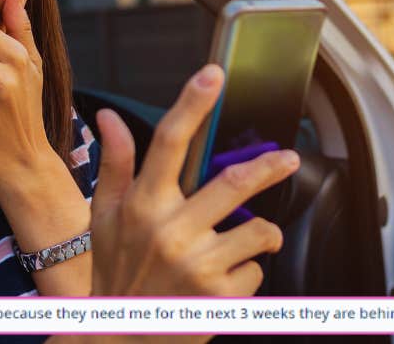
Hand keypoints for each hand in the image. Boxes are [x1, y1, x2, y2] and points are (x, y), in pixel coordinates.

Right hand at [89, 65, 300, 298]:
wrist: (120, 339)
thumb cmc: (115, 273)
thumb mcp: (104, 217)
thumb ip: (114, 163)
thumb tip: (109, 116)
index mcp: (142, 206)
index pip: (167, 143)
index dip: (192, 104)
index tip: (213, 75)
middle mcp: (170, 231)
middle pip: (234, 182)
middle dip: (269, 167)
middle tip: (289, 159)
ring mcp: (197, 264)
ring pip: (259, 231)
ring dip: (263, 234)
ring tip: (246, 242)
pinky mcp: (219, 296)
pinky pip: (256, 270)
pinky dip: (248, 273)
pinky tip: (222, 283)